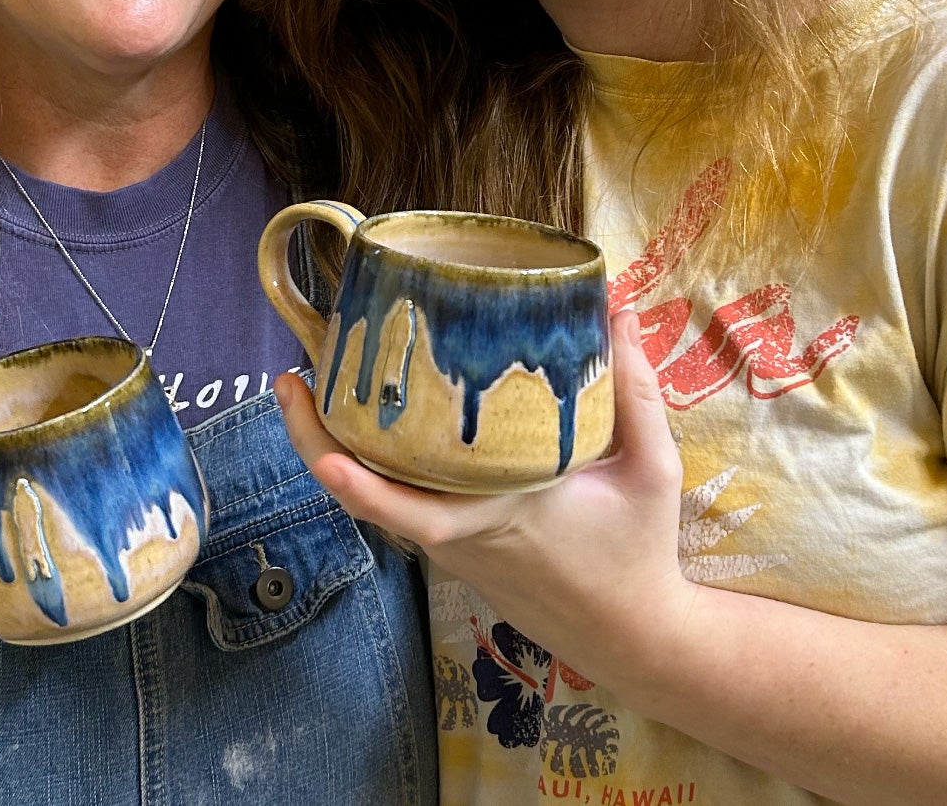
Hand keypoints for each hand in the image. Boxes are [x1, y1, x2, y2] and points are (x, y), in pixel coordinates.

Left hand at [274, 309, 694, 693]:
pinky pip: (399, 508)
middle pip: (365, 497)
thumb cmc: (641, 551)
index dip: (352, 478)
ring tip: (319, 383)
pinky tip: (373, 423)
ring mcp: (452, 549)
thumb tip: (616, 308)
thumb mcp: (653, 470)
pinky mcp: (456, 553)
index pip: (406, 506)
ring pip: (376, 502)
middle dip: (317, 441)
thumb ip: (636, 390)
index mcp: (499, 512)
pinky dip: (373, 468)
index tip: (318, 438)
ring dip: (339, 449)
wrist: (634, 638)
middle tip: (293, 377)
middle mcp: (459, 534)